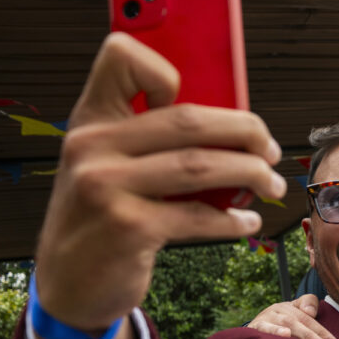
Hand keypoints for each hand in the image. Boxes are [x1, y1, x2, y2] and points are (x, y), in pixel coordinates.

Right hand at [35, 32, 283, 333]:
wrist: (67, 281)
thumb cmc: (103, 216)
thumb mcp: (110, 165)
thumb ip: (151, 138)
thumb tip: (234, 125)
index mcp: (91, 119)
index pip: (121, 57)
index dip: (168, 68)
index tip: (206, 100)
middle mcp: (92, 145)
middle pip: (188, 117)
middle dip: (246, 131)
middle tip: (270, 149)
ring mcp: (105, 186)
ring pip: (201, 164)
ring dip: (251, 174)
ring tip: (271, 184)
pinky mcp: (127, 227)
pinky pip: (199, 215)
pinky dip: (234, 219)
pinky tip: (248, 221)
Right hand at [247, 295, 336, 338]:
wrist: (249, 332)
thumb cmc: (278, 326)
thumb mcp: (294, 319)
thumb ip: (307, 312)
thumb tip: (310, 312)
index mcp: (291, 307)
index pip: (310, 315)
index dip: (322, 330)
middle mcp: (279, 309)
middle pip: (300, 321)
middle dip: (314, 335)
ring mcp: (266, 317)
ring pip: (287, 323)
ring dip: (302, 334)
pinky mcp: (254, 327)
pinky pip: (264, 328)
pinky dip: (275, 331)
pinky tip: (285, 335)